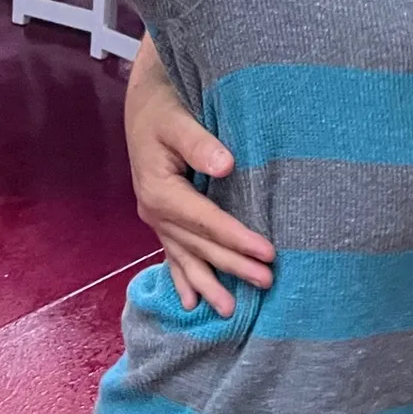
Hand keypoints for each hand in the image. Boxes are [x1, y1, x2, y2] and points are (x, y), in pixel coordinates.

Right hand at [125, 35, 275, 315]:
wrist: (144, 103)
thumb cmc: (165, 107)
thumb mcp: (178, 120)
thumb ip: (199, 143)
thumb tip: (226, 165)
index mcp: (160, 191)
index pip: (206, 221)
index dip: (236, 239)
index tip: (268, 253)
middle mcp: (155, 211)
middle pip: (199, 245)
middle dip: (233, 265)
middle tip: (267, 281)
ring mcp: (156, 218)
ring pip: (186, 256)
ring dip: (209, 282)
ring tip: (229, 310)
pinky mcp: (161, 217)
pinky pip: (172, 253)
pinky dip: (182, 277)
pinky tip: (191, 301)